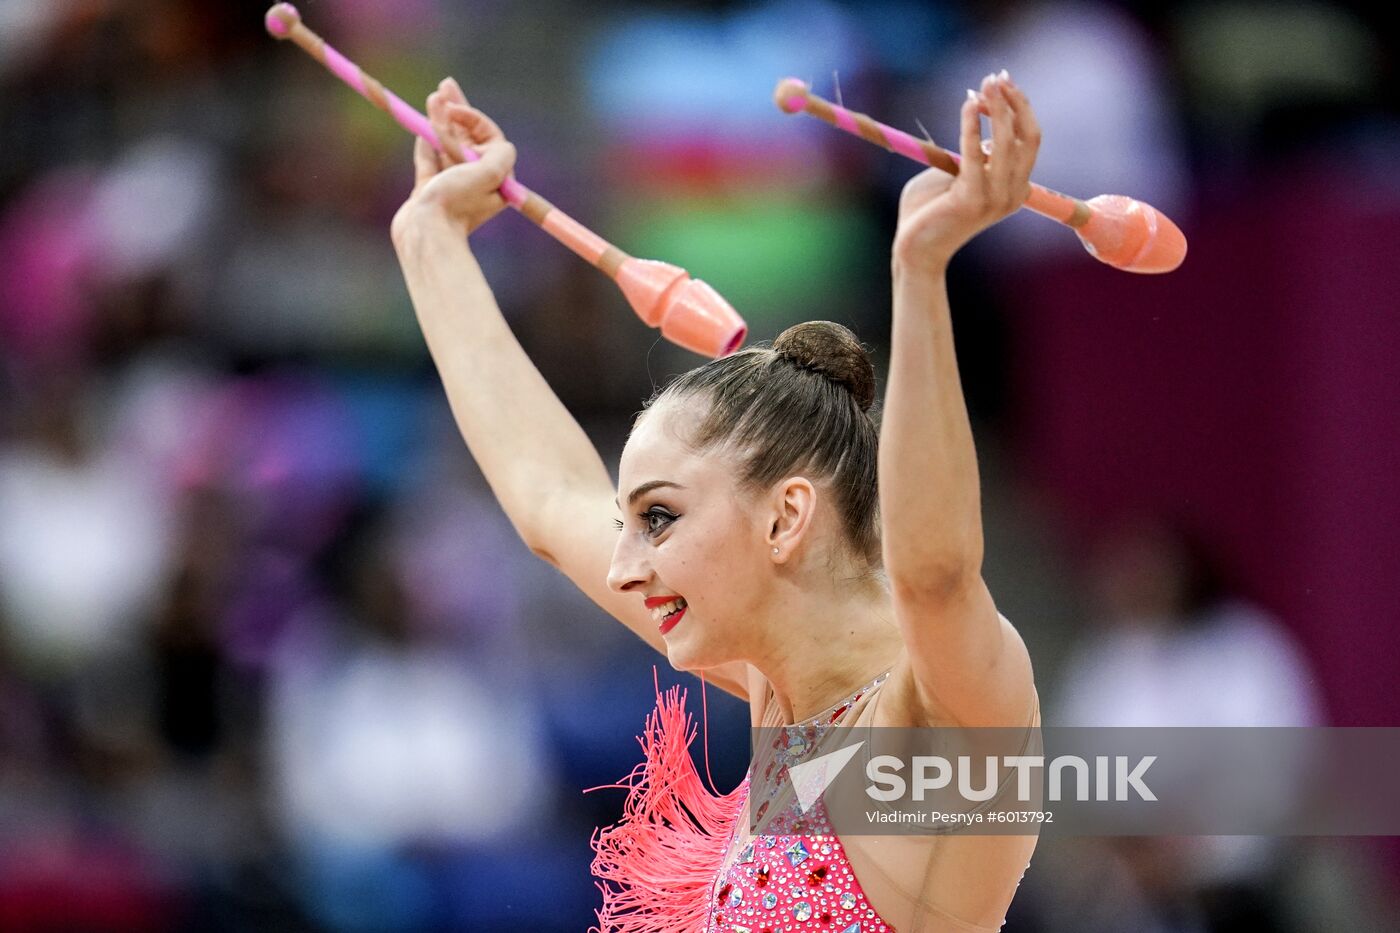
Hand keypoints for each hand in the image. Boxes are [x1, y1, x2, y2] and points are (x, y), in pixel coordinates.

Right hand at [391, 77, 516, 243]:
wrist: (424, 232)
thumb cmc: (456, 203)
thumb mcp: (489, 175)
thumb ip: (500, 154)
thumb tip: (502, 144)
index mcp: (495, 179)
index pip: (488, 137)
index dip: (471, 118)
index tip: (453, 109)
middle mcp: (475, 181)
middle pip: (467, 137)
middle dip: (456, 109)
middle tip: (445, 85)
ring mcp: (451, 184)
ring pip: (446, 144)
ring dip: (439, 120)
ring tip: (433, 97)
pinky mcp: (429, 189)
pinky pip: (429, 159)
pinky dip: (427, 142)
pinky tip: (424, 127)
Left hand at [892, 71, 1040, 273]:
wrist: (913, 250)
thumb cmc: (928, 211)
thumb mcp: (955, 174)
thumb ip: (970, 152)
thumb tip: (978, 118)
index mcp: (1015, 189)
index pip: (1029, 140)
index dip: (1020, 107)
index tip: (1002, 82)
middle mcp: (1012, 195)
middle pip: (1027, 137)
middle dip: (1014, 102)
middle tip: (995, 77)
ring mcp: (995, 200)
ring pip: (1007, 143)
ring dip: (997, 108)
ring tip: (983, 85)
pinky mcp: (971, 200)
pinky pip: (974, 154)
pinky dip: (971, 125)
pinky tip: (967, 104)